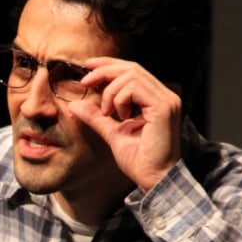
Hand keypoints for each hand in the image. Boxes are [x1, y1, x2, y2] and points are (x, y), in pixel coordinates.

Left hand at [68, 57, 182, 191]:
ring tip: (107, 111)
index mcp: (155, 99)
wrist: (153, 178)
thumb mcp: (112, 133)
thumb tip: (75, 104)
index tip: (87, 65)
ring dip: (111, 91)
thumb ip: (96, 117)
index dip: (109, 64)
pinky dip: (119, 98)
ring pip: (132, 75)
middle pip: (132, 68)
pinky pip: (135, 88)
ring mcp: (167, 100)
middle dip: (104, 70)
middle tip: (85, 81)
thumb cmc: (139, 160)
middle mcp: (165, 95)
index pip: (132, 70)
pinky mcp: (164, 107)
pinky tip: (119, 115)